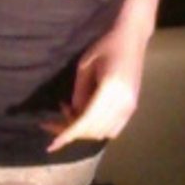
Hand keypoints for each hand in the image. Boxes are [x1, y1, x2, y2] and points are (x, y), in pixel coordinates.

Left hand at [42, 27, 147, 152]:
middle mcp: (124, 102)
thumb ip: (79, 92)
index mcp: (111, 88)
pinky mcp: (132, 107)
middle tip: (52, 119)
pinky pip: (113, 128)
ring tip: (69, 109)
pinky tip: (85, 113)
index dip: (68, 134)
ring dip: (84, 129)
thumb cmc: (105, 46)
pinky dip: (96, 127)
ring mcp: (131, 106)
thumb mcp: (84, 66)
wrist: (131, 39)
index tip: (52, 145)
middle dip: (71, 130)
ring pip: (103, 132)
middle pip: (94, 130)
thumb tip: (73, 114)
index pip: (86, 120)